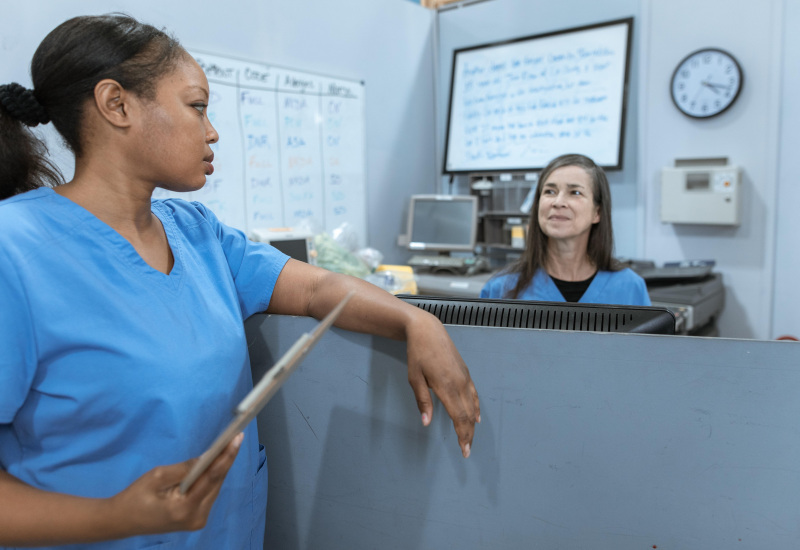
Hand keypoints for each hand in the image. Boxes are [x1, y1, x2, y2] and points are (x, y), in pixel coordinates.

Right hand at [109, 433, 243, 536]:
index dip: (226, 456)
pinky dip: (212, 478)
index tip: (236, 439)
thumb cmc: (135, 497)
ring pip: (215, 488)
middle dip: (226, 460)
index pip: (212, 478)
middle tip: (235, 438)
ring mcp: (197, 521)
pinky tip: (217, 463)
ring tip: (230, 446)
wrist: (121, 521)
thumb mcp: (157, 477)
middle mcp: (196, 517)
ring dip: (220, 468)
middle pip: (217, 483)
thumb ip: (184, 468)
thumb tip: (206, 457)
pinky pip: (208, 494)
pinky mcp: (196, 519)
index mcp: (185, 508)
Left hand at [405, 314, 479, 457]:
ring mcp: (464, 377)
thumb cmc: (417, 353)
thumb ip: (423, 401)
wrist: (427, 330)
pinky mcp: (465, 372)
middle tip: (467, 451)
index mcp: (446, 387)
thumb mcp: (414, 378)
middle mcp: (459, 384)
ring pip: (473, 406)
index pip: (459, 418)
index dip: (462, 436)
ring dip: (472, 425)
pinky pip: (474, 394)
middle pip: (468, 416)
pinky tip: (476, 417)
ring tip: (470, 438)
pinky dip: (476, 408)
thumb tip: (426, 423)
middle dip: (469, 435)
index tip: (464, 450)